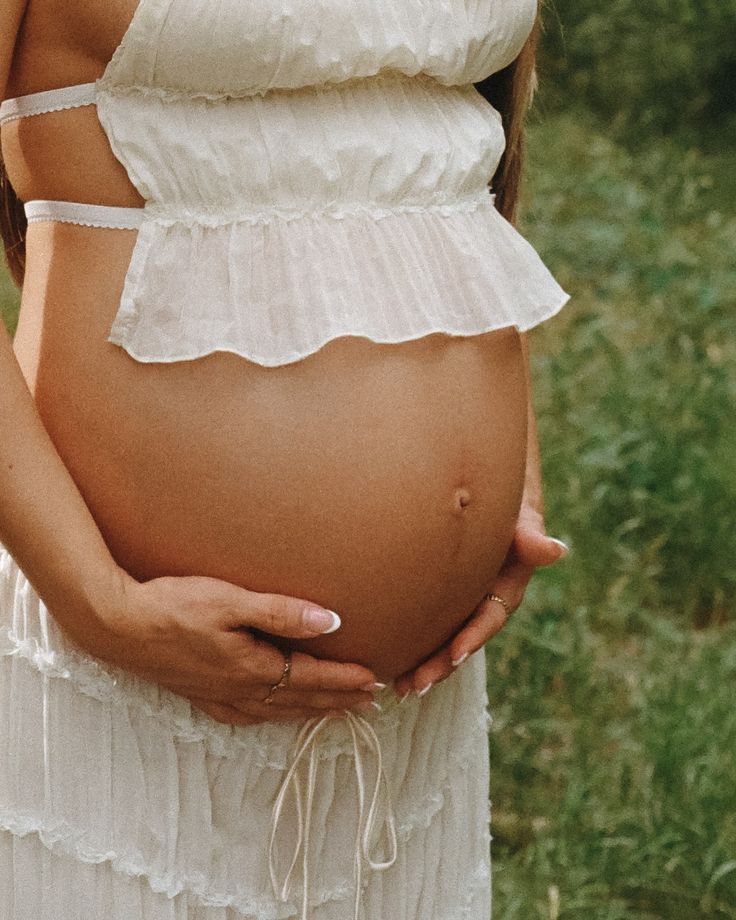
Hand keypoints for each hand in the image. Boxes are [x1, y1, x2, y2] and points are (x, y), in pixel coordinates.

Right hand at [80, 571, 379, 725]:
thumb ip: (282, 612)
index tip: (375, 680)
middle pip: (300, 700)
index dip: (345, 680)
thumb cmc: (174, 605)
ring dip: (312, 710)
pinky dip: (273, 717)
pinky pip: (248, 715)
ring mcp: (218, 696)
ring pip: (277, 711)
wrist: (118, 625)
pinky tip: (273, 714)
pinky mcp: (200, 694)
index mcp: (252, 668)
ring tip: (337, 710)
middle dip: (338, 700)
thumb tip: (331, 622)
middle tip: (371, 702)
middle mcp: (239, 690)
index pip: (311, 677)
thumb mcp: (231, 600)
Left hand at [392, 504, 568, 697]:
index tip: (456, 654)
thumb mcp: (522, 517)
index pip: (490, 617)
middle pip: (463, 638)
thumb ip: (531, 535)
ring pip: (443, 637)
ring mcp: (461, 600)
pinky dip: (409, 641)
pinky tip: (385, 659)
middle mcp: (483, 600)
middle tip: (415, 686)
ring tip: (399, 687)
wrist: (488, 492)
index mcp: (506, 587)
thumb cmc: (508, 503)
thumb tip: (555, 549)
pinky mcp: (441, 595)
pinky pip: (426, 622)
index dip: (474, 636)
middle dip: (441, 664)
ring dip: (423, 664)